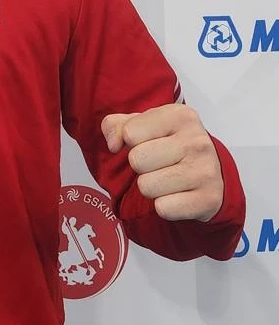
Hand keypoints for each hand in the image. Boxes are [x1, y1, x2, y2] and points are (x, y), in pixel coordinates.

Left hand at [101, 104, 223, 221]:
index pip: (130, 133)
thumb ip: (116, 125)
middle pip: (136, 160)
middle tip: (157, 164)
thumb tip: (114, 144)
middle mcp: (197, 141)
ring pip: (146, 186)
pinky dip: (164, 206)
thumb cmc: (170, 145)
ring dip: (150, 187)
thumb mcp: (144, 125)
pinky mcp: (208, 199)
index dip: (131, 142)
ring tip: (166, 179)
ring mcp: (206, 170)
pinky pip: (163, 208)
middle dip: (140, 166)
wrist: (209, 174)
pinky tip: (177, 195)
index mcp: (181, 116)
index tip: (148, 143)